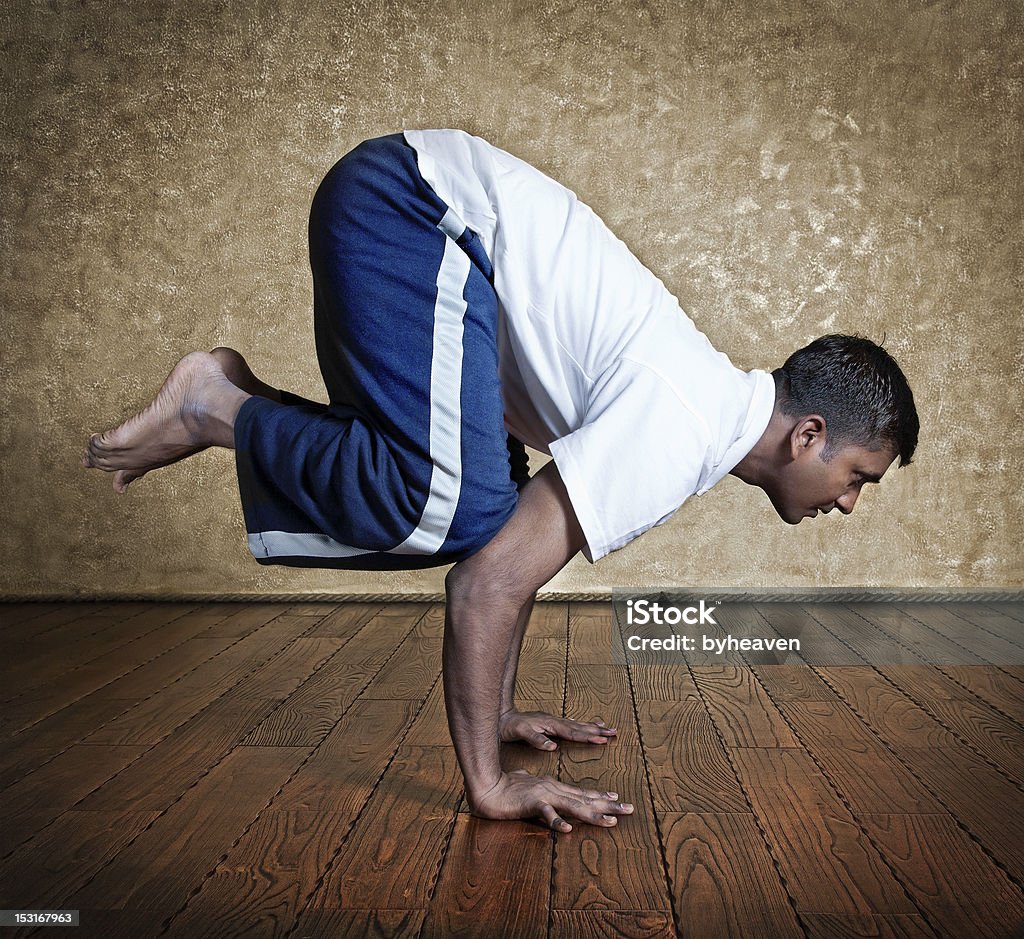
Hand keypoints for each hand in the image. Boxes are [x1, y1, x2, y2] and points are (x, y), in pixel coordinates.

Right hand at [470, 769, 633, 831]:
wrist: (488, 787)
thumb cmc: (505, 786)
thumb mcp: (527, 784)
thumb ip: (537, 786)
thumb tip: (541, 785)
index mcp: (553, 785)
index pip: (581, 791)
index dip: (600, 795)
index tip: (617, 798)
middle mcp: (553, 787)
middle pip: (585, 798)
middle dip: (609, 805)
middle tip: (630, 808)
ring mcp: (544, 794)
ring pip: (574, 805)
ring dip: (594, 814)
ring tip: (611, 821)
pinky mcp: (532, 802)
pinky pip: (546, 814)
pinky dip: (557, 821)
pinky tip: (568, 829)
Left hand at [499, 709, 616, 749]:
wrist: (501, 717)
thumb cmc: (510, 726)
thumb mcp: (521, 733)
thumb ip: (536, 739)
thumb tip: (553, 747)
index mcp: (550, 724)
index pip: (572, 732)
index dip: (587, 736)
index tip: (602, 739)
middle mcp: (554, 721)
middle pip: (579, 726)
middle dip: (597, 730)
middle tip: (614, 733)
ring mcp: (553, 721)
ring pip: (577, 725)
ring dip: (592, 727)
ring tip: (607, 728)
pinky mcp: (551, 724)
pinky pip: (571, 725)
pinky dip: (582, 726)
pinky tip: (586, 727)